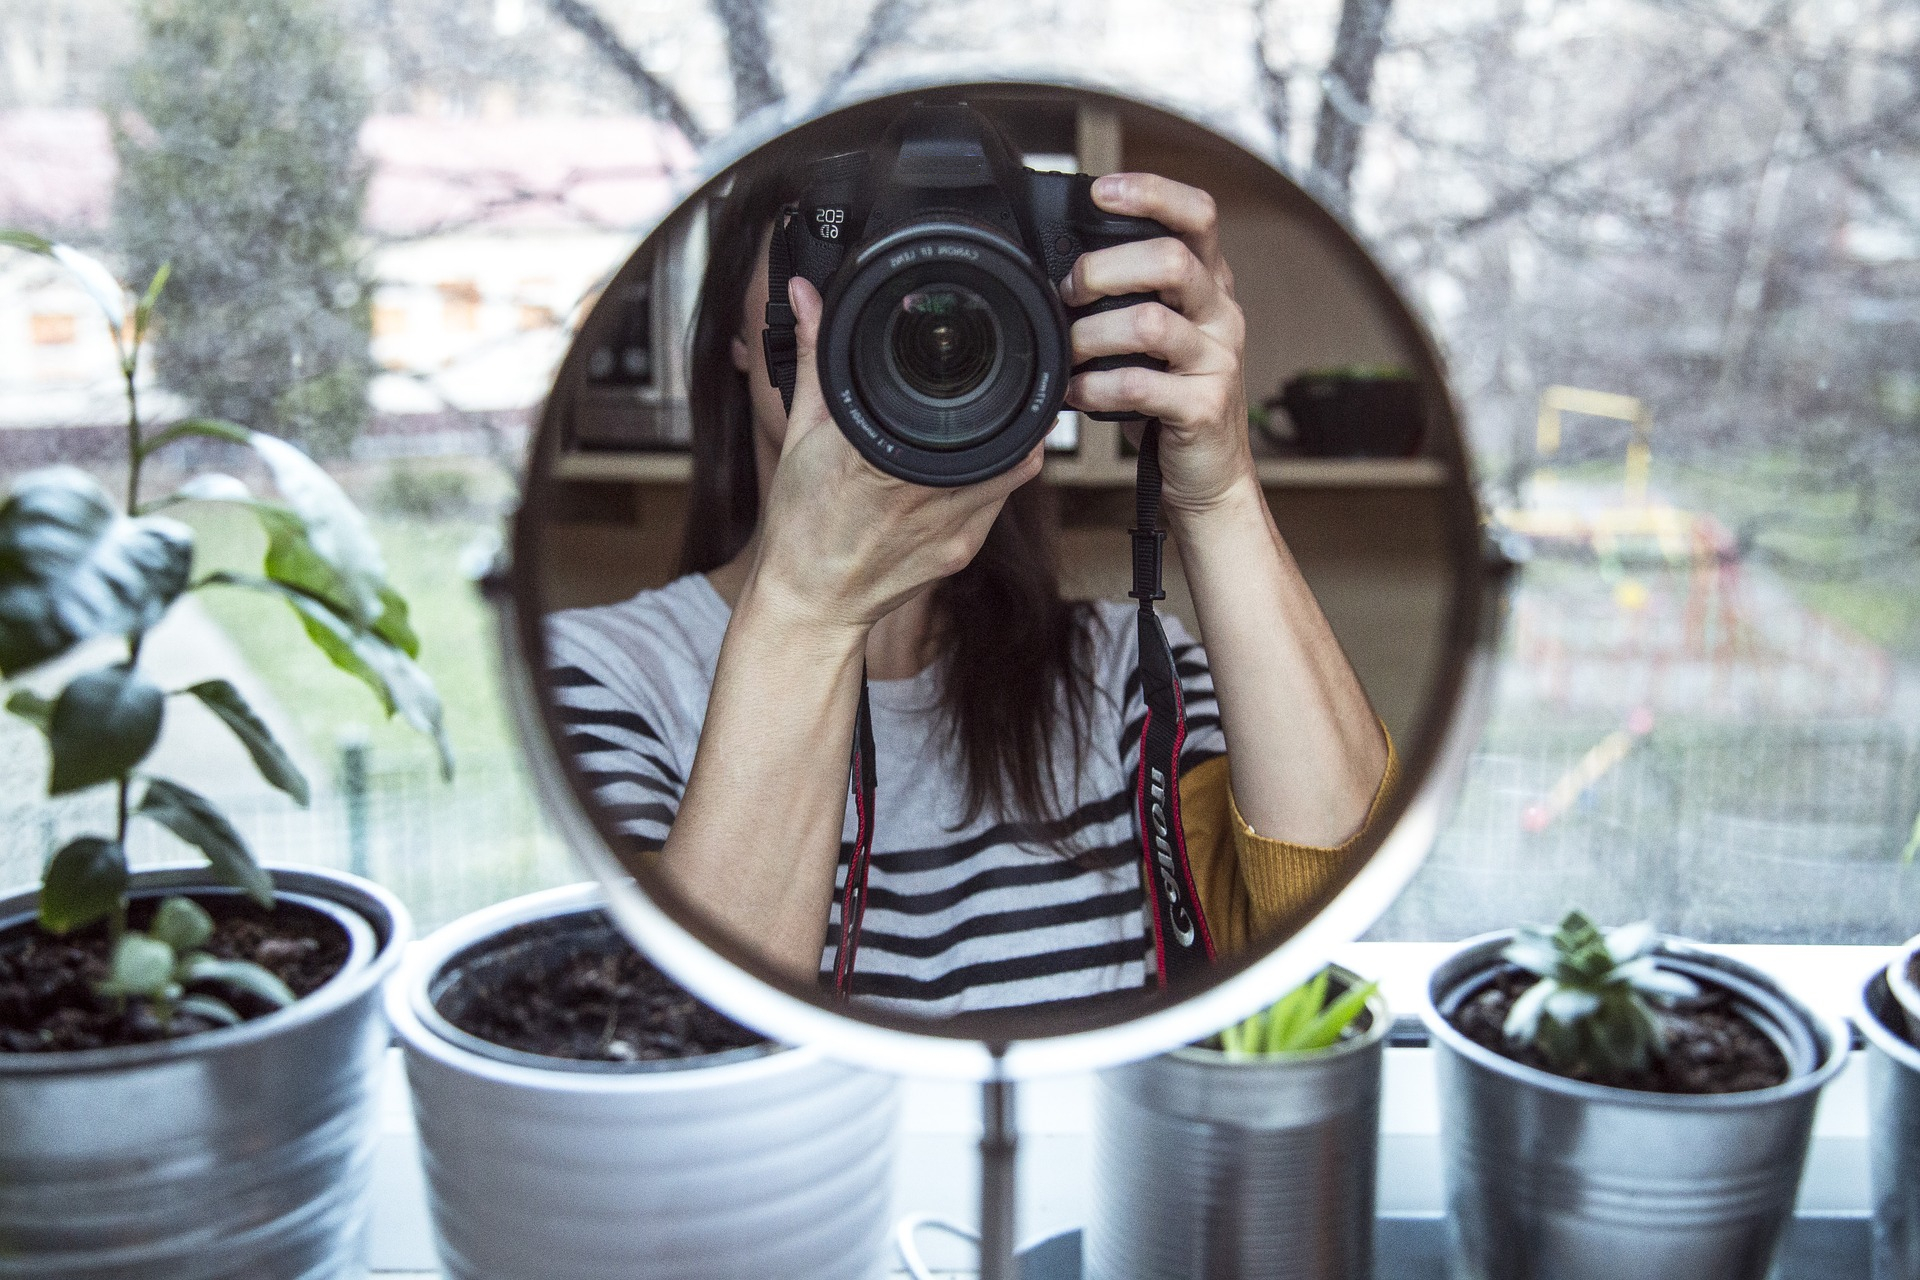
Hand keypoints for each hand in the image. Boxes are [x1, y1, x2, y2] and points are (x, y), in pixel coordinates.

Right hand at [746, 277, 1042, 633]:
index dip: (994, 373)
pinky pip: (1000, 504)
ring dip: (1016, 441)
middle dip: (1012, 403)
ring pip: (1019, 469)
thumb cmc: (802, 522)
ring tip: (995, 419)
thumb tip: (809, 297)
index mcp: (882, 456)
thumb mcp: (801, 432)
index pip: (965, 404)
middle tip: (1004, 378)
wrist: (810, 600)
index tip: (996, 353)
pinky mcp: (963, 552)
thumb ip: (817, 358)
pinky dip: (998, 479)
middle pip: (1011, 433)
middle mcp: (926, 493)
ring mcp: (952, 527)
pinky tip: (977, 466)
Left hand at [1061, 173, 1254, 514]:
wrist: (1209, 472)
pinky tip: (1077, 394)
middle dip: (1105, 269)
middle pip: (1171, 260)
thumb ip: (1129, 296)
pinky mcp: (1204, 407)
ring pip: (1150, 323)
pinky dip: (1094, 387)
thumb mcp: (1156, 335)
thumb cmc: (1170, 396)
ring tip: (1068, 352)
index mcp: (1209, 284)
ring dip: (1090, 335)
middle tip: (1069, 291)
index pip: (1198, 214)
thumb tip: (1057, 266)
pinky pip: (1139, 385)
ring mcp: (1218, 360)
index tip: (1101, 191)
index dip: (1152, 192)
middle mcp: (1222, 314)